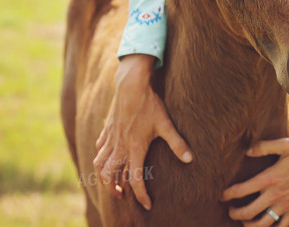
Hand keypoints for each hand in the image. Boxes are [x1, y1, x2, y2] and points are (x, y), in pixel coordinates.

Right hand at [93, 53, 191, 208]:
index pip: (135, 180)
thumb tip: (190, 158)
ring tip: (111, 182)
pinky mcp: (106, 130)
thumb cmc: (149, 104)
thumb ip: (177, 143)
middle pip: (109, 177)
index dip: (141, 195)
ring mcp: (110, 139)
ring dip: (103, 177)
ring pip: (99, 165)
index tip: (147, 204)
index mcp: (135, 148)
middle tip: (123, 194)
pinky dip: (100, 158)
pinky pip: (98, 149)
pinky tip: (106, 159)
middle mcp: (119, 147)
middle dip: (114, 190)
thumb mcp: (166, 124)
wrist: (131, 85)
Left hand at [221, 138, 288, 226]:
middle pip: (249, 211)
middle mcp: (276, 195)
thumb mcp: (287, 145)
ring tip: (243, 221)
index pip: (243, 190)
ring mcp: (285, 205)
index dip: (229, 194)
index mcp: (271, 178)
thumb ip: (265, 146)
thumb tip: (247, 150)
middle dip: (235, 213)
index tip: (221, 195)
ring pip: (262, 223)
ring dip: (249, 225)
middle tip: (229, 210)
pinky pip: (280, 226)